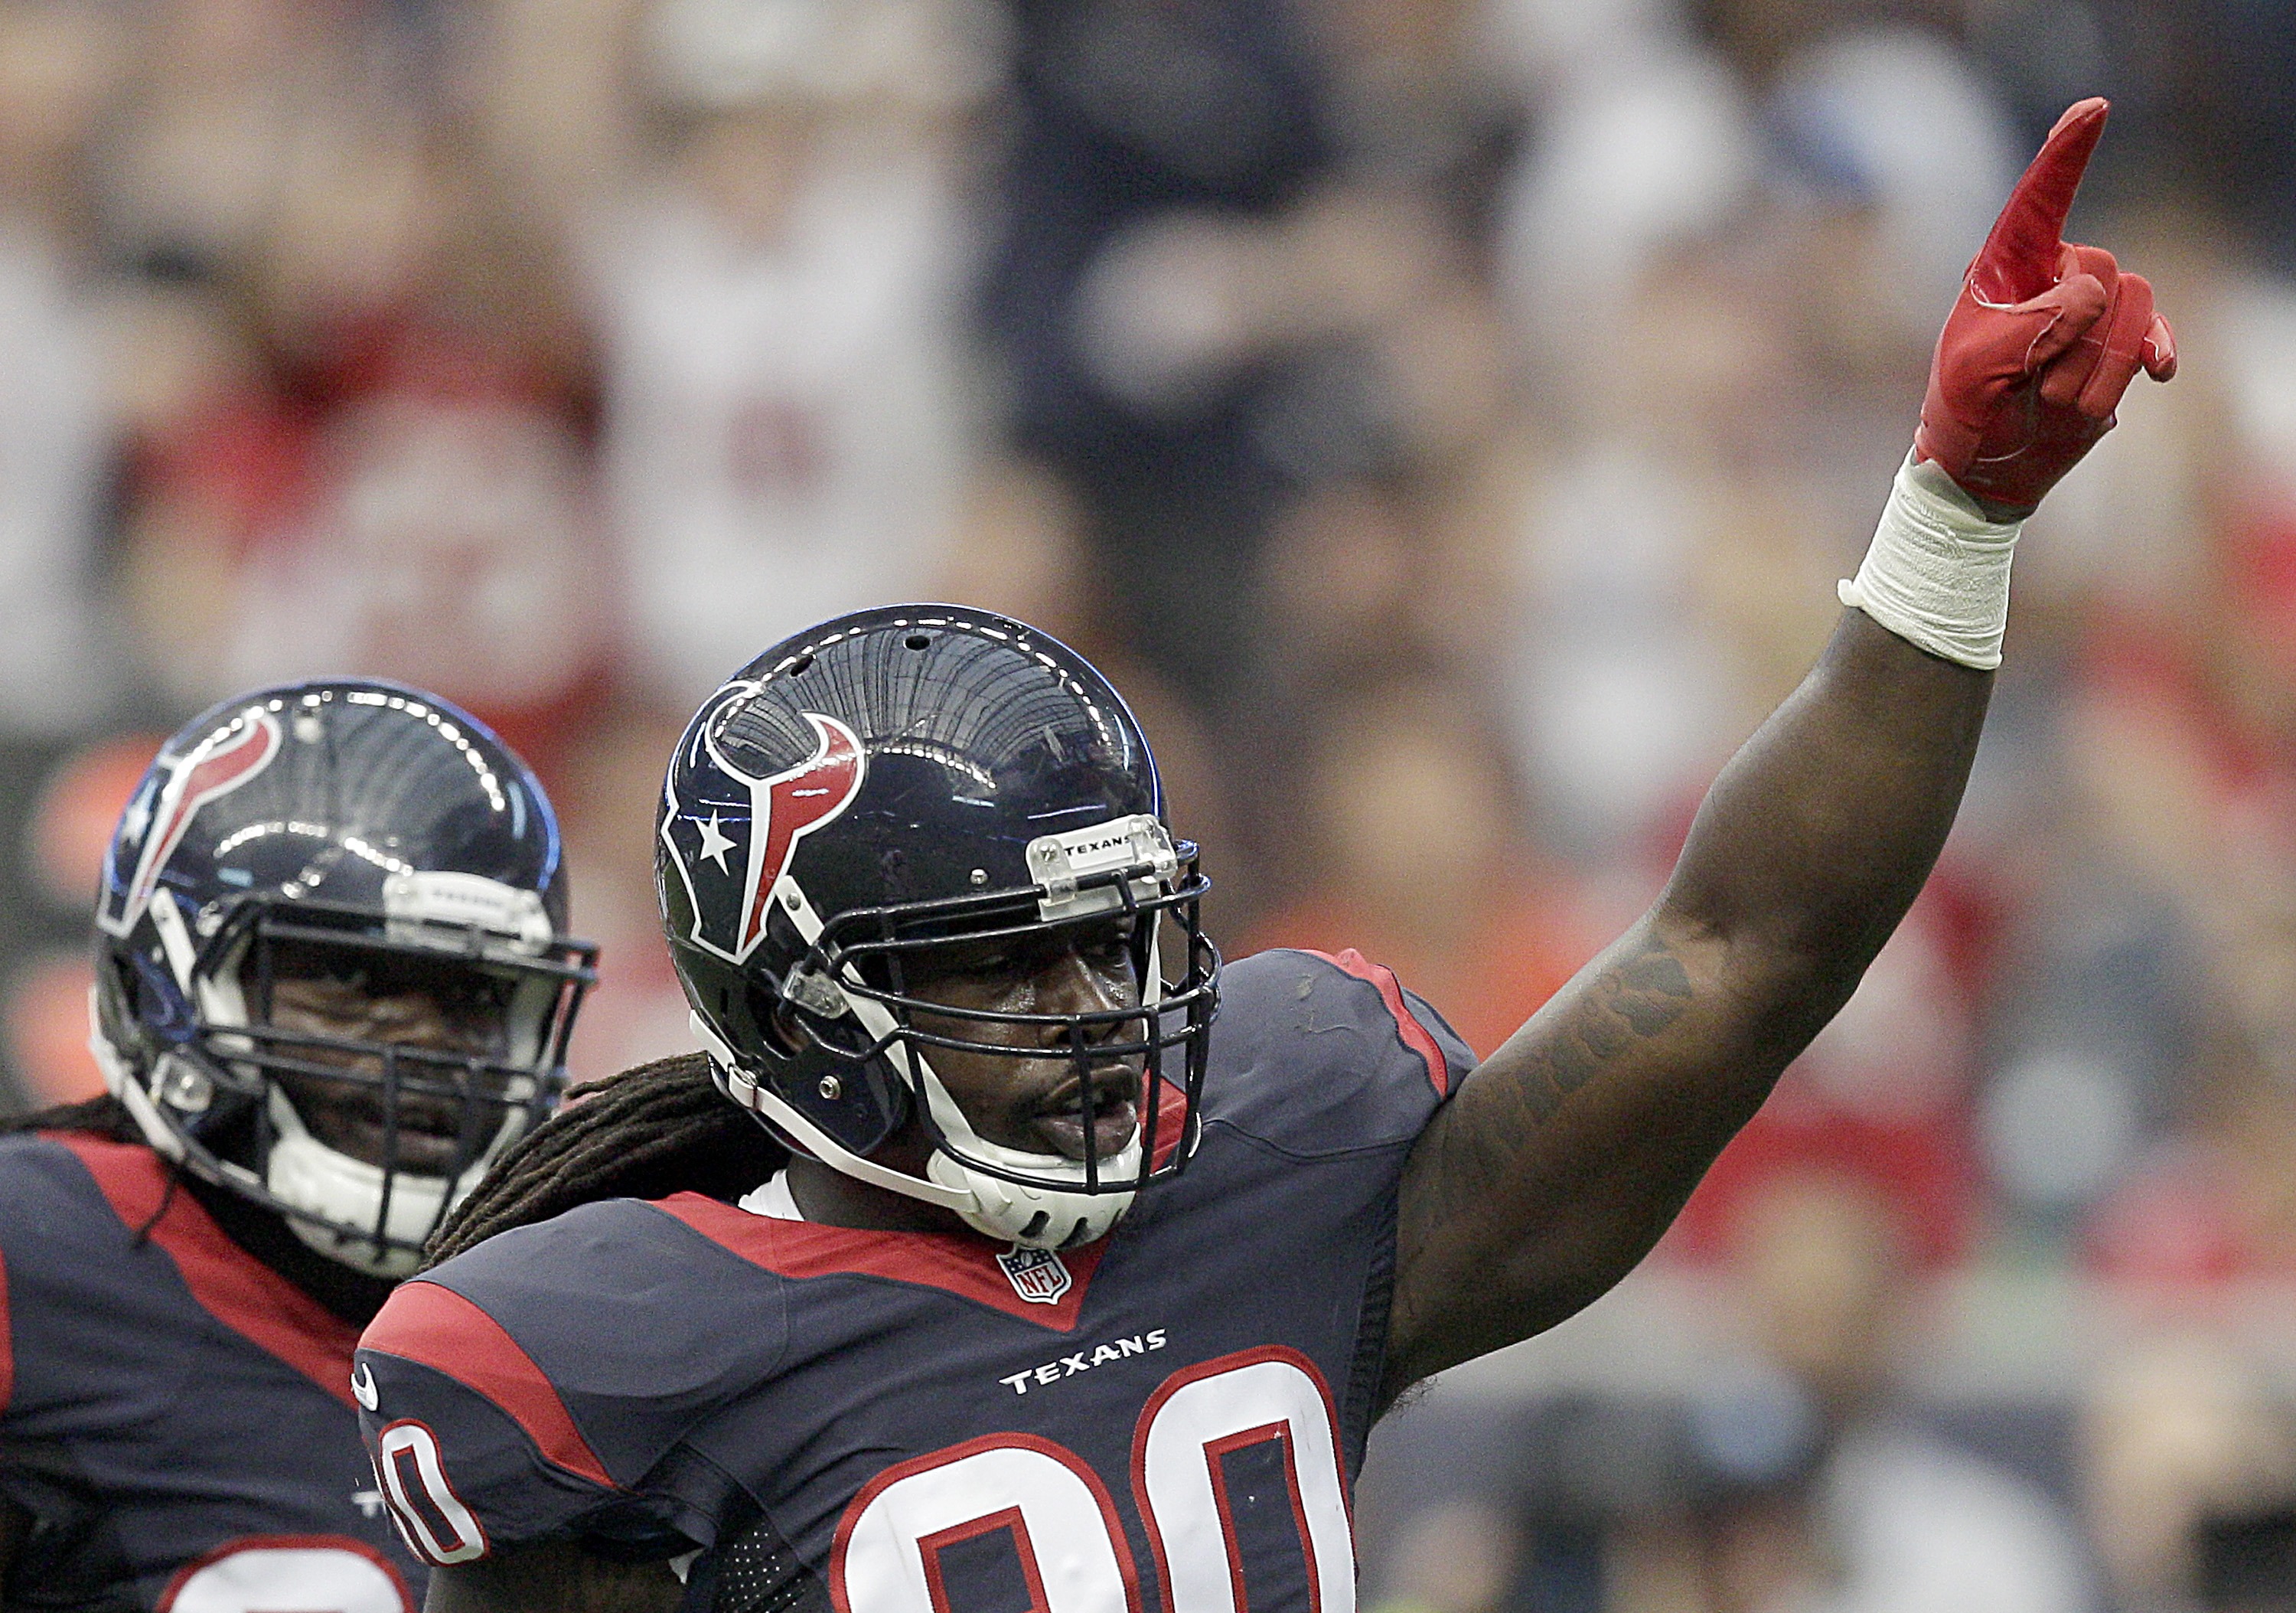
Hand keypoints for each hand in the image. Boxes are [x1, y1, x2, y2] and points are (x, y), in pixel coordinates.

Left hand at [1915, 98, 2176, 514]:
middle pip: (2102, 268)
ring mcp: (2087, 312)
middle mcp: (2051, 277)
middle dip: (2076, 336)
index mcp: (2005, 268)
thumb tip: (2092, 294)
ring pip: (2132, 307)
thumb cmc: (1964, 410)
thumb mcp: (1978, 368)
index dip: (2066, 154)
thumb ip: (2032, 324)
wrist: (1984, 467)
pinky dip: (2154, 351)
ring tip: (2056, 400)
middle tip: (2034, 385)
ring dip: (2100, 364)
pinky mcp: (2113, 346)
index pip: (2039, 201)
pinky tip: (2160, 371)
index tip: (2093, 108)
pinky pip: (2154, 332)